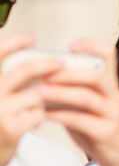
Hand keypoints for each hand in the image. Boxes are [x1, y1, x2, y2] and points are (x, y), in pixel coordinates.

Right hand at [0, 33, 60, 165]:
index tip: (32, 38)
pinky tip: (45, 116)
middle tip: (62, 62)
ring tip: (59, 92)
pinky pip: (40, 113)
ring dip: (51, 92)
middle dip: (47, 64)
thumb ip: (9, 82)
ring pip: (37, 92)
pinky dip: (47, 112)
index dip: (13, 42)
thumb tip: (38, 64)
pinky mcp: (11, 127)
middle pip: (24, 70)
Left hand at [41, 41, 118, 165]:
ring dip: (60, 93)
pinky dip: (60, 115)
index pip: (109, 56)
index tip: (70, 47)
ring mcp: (113, 114)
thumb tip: (39, 79)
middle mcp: (116, 96)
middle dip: (68, 73)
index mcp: (110, 86)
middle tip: (45, 74)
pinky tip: (45, 115)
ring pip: (87, 97)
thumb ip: (70, 93)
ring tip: (39, 93)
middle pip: (96, 75)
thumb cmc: (97, 132)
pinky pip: (81, 119)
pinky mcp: (107, 132)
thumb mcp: (85, 108)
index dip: (91, 46)